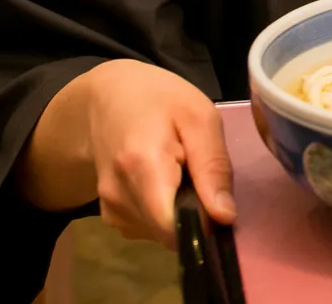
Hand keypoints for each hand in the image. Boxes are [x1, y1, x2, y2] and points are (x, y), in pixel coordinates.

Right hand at [20, 59, 234, 246]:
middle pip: (171, 231)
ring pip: (162, 232)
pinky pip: (150, 228)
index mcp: (142, 167)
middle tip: (198, 173)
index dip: (204, 222)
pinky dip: (164, 212)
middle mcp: (119, 196)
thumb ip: (213, 166)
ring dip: (180, 211)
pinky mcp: (110, 216)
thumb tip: (225, 217)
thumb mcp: (199, 117)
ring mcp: (110, 209)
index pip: (174, 227)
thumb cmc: (158, 99)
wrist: (106, 99)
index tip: (217, 200)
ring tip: (180, 171)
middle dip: (195, 213)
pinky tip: (164, 182)